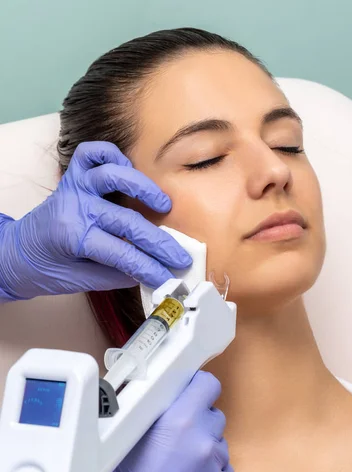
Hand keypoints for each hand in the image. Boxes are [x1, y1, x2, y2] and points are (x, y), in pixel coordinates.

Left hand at [0, 141, 191, 300]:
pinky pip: (92, 154)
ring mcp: (74, 189)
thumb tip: (148, 274)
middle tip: (180, 256)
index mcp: (73, 238)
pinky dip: (112, 156)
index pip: (123, 255)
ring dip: (142, 188)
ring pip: (111, 175)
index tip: (169, 279)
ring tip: (162, 204)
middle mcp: (75, 209)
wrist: (15, 253)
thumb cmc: (45, 268)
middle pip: (127, 222)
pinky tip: (128, 170)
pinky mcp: (73, 177)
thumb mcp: (79, 282)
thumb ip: (114, 276)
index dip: (150, 269)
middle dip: (159, 243)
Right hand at [73, 371, 233, 471]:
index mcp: (180, 419)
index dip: (200, 387)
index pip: (208, 385)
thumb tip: (168, 400)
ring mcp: (214, 464)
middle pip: (214, 414)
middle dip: (199, 420)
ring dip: (204, 445)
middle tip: (178, 432)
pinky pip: (224, 467)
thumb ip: (157, 411)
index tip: (193, 391)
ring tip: (179, 461)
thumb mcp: (133, 430)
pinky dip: (210, 469)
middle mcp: (202, 439)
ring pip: (218, 442)